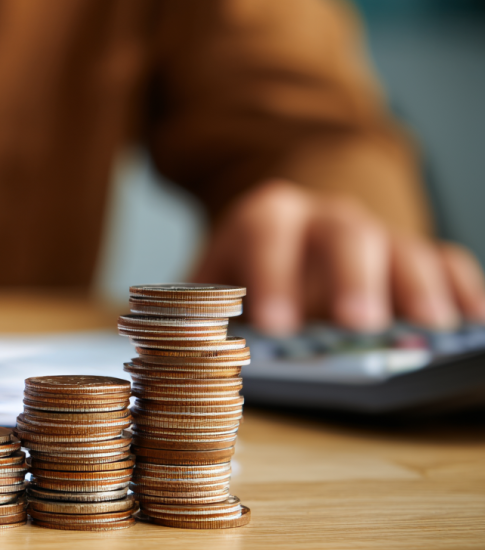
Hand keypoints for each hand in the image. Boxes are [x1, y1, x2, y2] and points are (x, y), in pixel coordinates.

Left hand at [192, 180, 484, 334]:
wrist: (282, 241)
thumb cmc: (244, 278)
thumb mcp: (214, 288)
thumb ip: (208, 313)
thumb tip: (197, 355)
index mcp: (267, 216)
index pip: (267, 233)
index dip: (270, 273)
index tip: (274, 323)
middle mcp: (326, 216)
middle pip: (345, 234)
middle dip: (350, 276)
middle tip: (357, 321)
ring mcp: (375, 233)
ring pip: (402, 247)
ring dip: (415, 285)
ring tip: (431, 325)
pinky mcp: (413, 254)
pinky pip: (445, 261)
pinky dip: (461, 288)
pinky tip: (472, 320)